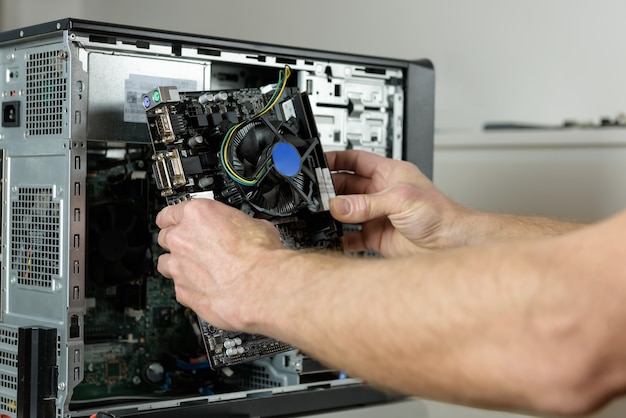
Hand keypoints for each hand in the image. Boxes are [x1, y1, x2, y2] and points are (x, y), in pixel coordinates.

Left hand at [155, 199, 284, 330]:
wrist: (262, 286)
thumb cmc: (260, 255)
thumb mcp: (255, 224)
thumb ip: (237, 225)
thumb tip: (243, 229)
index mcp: (197, 215)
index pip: (169, 213)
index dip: (174, 219)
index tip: (177, 222)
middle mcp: (182, 239)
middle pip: (165, 237)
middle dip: (178, 242)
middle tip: (195, 246)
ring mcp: (179, 267)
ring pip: (166, 263)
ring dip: (178, 265)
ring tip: (198, 270)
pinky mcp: (183, 292)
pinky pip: (179, 288)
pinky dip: (189, 288)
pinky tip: (206, 288)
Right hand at [327, 150, 470, 256]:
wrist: (450, 243)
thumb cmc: (439, 213)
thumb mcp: (401, 199)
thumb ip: (367, 203)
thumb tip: (338, 205)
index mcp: (388, 174)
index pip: (355, 160)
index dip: (336, 159)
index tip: (318, 163)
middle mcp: (380, 193)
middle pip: (346, 186)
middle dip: (330, 189)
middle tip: (318, 196)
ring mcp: (376, 215)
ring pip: (345, 211)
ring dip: (333, 214)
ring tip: (321, 216)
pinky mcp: (375, 236)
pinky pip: (351, 237)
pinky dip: (340, 238)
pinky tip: (332, 238)